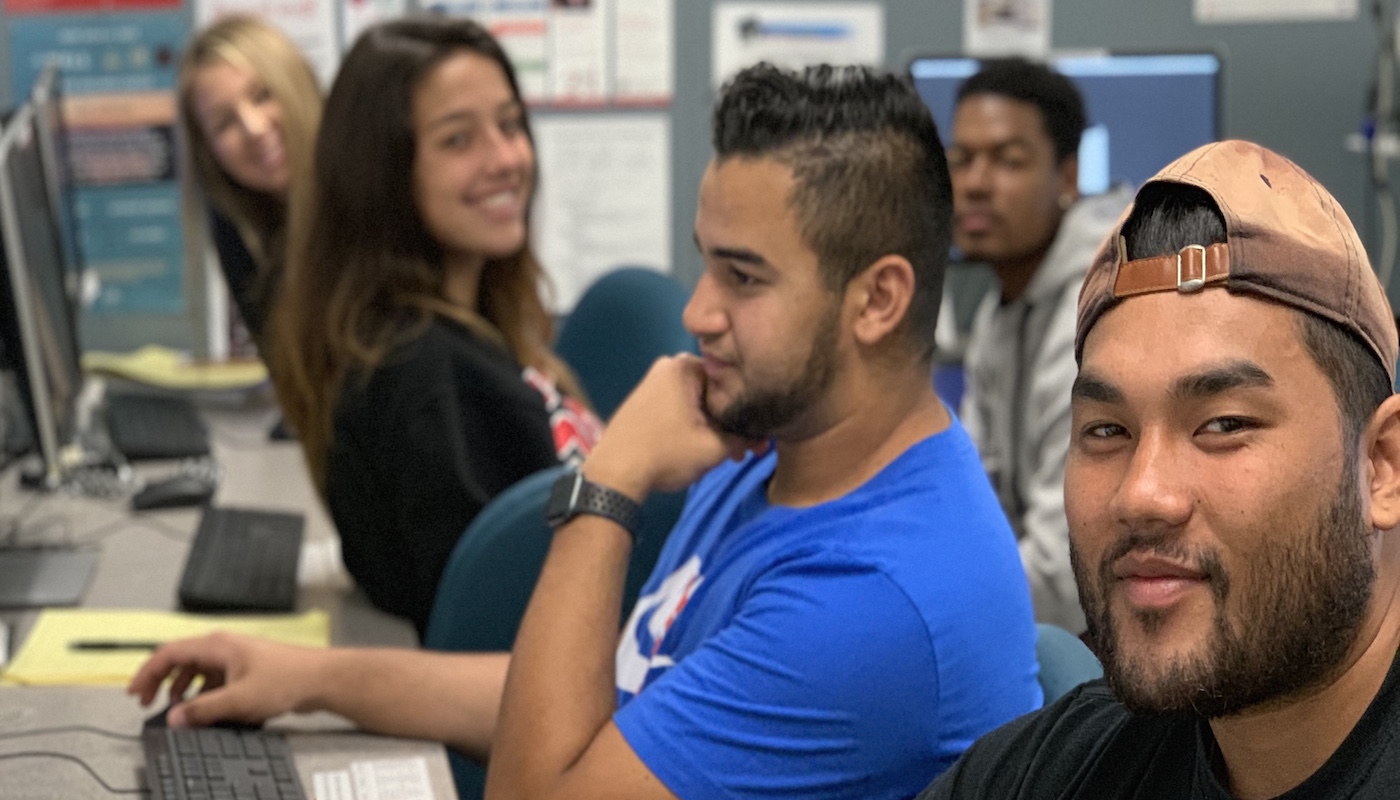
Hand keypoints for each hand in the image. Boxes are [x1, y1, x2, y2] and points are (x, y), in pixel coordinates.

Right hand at [126, 633, 323, 727]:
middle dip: (160, 681)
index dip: (147, 672)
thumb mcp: (238, 700)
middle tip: (147, 703)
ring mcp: (236, 657)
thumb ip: (203, 710)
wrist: (319, 678)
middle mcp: (224, 647)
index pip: (169, 653)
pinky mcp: (246, 669)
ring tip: (175, 708)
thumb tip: (175, 718)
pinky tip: (206, 708)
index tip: (134, 692)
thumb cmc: (286, 680)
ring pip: (197, 670)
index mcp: (217, 646)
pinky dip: (203, 691)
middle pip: (180, 660)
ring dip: (182, 688)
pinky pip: (215, 678)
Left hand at [584, 354, 765, 499]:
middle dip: (732, 424)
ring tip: (728, 456)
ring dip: (716, 429)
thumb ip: (745, 436)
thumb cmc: (664, 454)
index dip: (749, 413)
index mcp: (684, 367)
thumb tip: (763, 436)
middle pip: (715, 394)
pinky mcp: (645, 402)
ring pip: (699, 404)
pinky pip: (682, 409)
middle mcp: (668, 367)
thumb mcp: (714, 448)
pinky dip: (696, 427)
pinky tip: (704, 450)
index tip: (760, 439)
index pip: (732, 382)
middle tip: (747, 452)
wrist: (614, 475)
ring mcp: (654, 384)